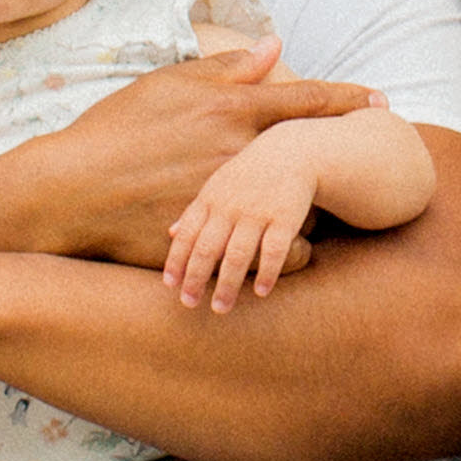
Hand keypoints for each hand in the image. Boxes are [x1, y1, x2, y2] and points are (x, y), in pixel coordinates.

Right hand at [0, 45, 377, 265]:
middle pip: (311, 161)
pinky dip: (282, 254)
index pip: (306, 100)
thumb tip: (273, 47)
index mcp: (227, 109)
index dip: (349, 100)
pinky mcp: (215, 240)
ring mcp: (228, 200)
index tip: (381, 101)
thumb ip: (225, 69)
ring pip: (297, 212)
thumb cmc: (114, 130)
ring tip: (310, 218)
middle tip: (356, 165)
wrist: (68, 192)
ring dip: (310, 214)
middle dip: (335, 166)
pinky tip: (281, 254)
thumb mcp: (166, 85)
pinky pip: (268, 253)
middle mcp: (236, 153)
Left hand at [165, 121, 338, 310]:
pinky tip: (261, 292)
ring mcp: (258, 212)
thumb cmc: (247, 175)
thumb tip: (169, 234)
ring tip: (221, 308)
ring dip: (228, 284)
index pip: (187, 234)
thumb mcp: (217, 186)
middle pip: (208, 248)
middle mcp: (231, 207)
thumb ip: (195, 211)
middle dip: (196, 278)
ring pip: (238, 254)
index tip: (170, 286)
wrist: (290, 152)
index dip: (176, 261)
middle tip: (189, 304)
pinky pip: (275, 250)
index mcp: (210, 200)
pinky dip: (268, 272)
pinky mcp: (285, 217)